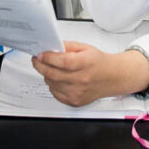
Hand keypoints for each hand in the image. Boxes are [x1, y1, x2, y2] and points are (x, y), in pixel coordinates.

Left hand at [32, 42, 148, 106]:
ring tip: (50, 68)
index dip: (48, 58)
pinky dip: (52, 85)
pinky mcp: (75, 101)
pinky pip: (55, 94)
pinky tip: (57, 79)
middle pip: (53, 74)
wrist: (112, 77)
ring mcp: (78, 92)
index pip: (62, 62)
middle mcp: (82, 79)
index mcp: (85, 63)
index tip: (40, 54)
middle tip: (37, 60)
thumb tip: (50, 48)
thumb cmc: (98, 62)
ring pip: (51, 84)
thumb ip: (66, 46)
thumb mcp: (84, 47)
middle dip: (40, 65)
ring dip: (46, 75)